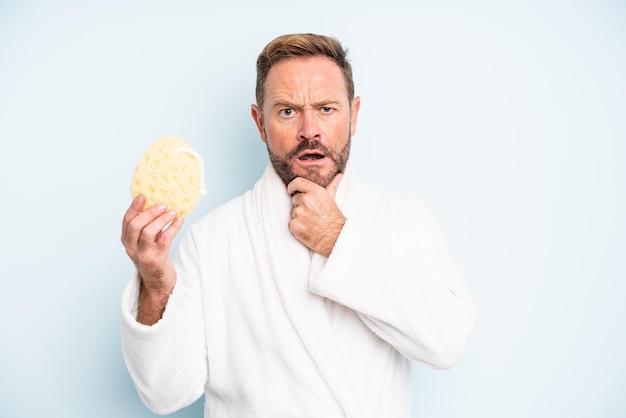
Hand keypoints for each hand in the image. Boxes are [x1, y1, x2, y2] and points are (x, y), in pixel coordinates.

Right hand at [121, 194, 183, 323]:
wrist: (158, 282)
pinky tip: (180, 220)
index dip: (134, 207)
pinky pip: (164, 240)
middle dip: (149, 212)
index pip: (127, 220)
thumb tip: (160, 201)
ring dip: (162, 220)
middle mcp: (131, 247)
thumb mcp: (147, 240)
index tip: (143, 195)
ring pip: (148, 233)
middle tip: (163, 204)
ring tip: (173, 211)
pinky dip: (173, 228)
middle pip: (135, 225)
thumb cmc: (154, 255)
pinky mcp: (156, 260)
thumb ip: (148, 224)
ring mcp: (142, 255)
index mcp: (127, 239)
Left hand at [287, 174, 345, 256]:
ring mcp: (299, 212)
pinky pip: (291, 223)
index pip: (297, 182)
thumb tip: (338, 175)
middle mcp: (306, 200)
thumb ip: (332, 185)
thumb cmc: (334, 218)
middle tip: (312, 214)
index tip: (291, 191)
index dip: (292, 186)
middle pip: (294, 199)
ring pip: (293, 212)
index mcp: (316, 191)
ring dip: (299, 217)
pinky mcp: (294, 224)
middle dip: (300, 205)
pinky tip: (307, 229)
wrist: (336, 237)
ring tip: (311, 222)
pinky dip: (297, 227)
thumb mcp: (332, 199)